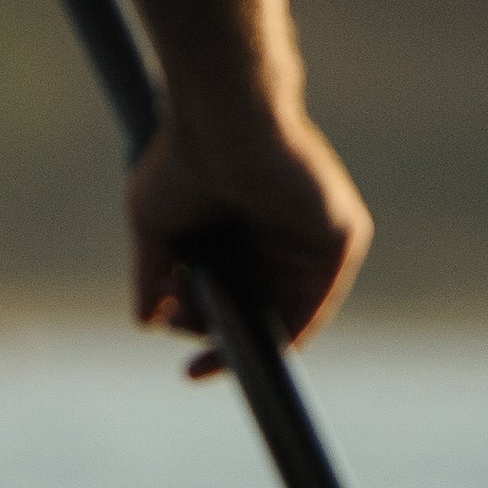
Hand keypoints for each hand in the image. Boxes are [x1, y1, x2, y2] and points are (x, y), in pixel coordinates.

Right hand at [128, 106, 369, 378]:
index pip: (243, 304)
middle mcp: (287, 241)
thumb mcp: (155, 227)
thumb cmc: (183, 155)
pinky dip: (287, 331)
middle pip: (261, 315)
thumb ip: (153, 276)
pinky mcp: (341, 235)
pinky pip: (317, 303)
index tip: (188, 372)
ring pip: (286, 316)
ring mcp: (316, 239)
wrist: (220, 115)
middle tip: (179, 325)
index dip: (215, 341)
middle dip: (219, 337)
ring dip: (242, 336)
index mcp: (251, 236)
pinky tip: (245, 343)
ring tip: (197, 319)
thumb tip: (146, 321)